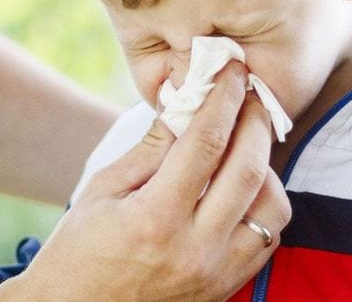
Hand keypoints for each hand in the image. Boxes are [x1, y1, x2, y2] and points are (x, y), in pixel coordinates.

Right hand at [0, 61, 290, 301]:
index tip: (231, 72)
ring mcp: (216, 273)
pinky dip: (264, 206)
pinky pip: (267, 240)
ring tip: (244, 145)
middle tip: (248, 95)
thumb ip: (150, 147)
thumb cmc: (79, 249)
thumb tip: (184, 102)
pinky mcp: (225, 288)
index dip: (222, 100)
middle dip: (254, 122)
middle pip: (249, 170)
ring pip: (273, 209)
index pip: (206, 144)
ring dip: (266, 167)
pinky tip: (242, 186)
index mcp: (155, 218)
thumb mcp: (103, 190)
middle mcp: (195, 249)